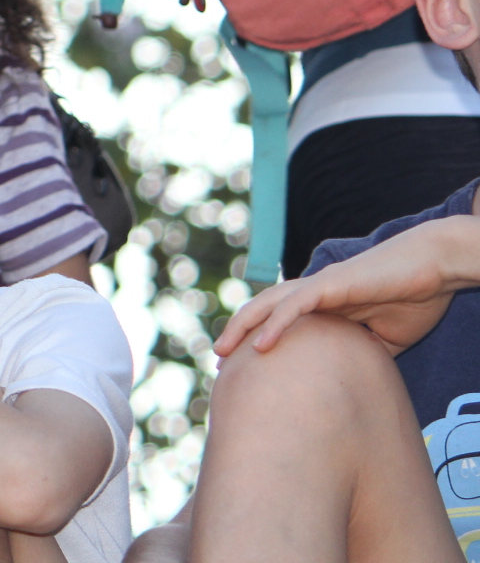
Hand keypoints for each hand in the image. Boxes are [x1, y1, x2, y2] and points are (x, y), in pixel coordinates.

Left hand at [215, 216, 479, 356]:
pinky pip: (296, 304)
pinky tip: (260, 345)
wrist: (435, 268)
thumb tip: (350, 383)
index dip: (257, 343)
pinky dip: (275, 324)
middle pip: (262, 312)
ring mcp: (319, 286)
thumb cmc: (413, 298)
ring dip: (242, 328)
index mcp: (323, 305)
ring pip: (268, 306)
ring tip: (223, 351)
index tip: (241, 371)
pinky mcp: (331, 284)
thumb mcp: (383, 339)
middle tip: (217, 363)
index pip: (279, 324)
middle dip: (236, 334)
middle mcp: (313, 293)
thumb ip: (360, 354)